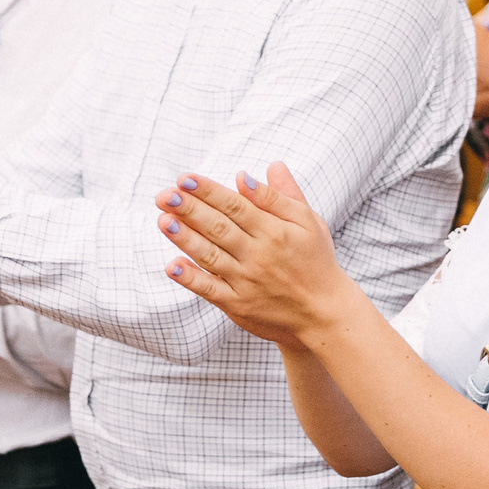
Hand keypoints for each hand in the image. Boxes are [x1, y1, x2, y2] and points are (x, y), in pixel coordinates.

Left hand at [157, 163, 360, 345]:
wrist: (325, 313)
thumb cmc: (316, 261)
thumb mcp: (309, 223)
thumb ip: (278, 196)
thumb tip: (246, 174)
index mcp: (275, 231)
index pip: (235, 205)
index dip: (208, 191)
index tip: (184, 178)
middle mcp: (259, 255)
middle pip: (218, 227)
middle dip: (189, 210)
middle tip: (164, 195)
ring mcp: (247, 281)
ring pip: (210, 256)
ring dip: (185, 238)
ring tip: (163, 220)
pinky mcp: (239, 305)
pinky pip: (211, 291)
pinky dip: (191, 279)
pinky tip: (172, 266)